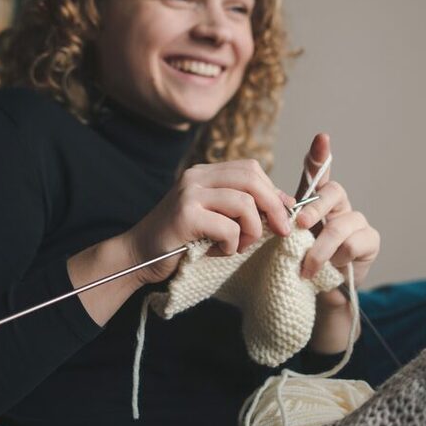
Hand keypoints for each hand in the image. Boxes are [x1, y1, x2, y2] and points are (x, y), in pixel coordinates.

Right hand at [123, 159, 295, 285]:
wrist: (138, 256)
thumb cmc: (181, 241)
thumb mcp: (216, 218)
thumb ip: (244, 207)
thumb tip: (287, 203)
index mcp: (204, 173)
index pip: (251, 169)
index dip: (274, 191)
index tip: (283, 216)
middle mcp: (196, 177)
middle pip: (252, 180)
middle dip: (275, 207)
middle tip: (282, 231)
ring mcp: (189, 194)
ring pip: (245, 204)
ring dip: (252, 231)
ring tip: (239, 245)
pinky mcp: (185, 216)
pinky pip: (229, 229)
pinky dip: (232, 246)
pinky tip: (218, 252)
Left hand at [293, 133, 379, 289]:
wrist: (318, 292)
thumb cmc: (300, 260)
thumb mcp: (285, 239)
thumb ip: (282, 221)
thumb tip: (270, 206)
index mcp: (316, 201)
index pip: (318, 174)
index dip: (320, 156)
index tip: (321, 138)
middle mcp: (338, 206)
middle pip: (333, 191)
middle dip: (314, 208)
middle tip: (299, 224)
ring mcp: (357, 221)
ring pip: (341, 225)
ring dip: (320, 248)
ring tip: (307, 267)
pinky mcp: (371, 240)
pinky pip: (354, 243)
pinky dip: (337, 258)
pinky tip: (331, 268)